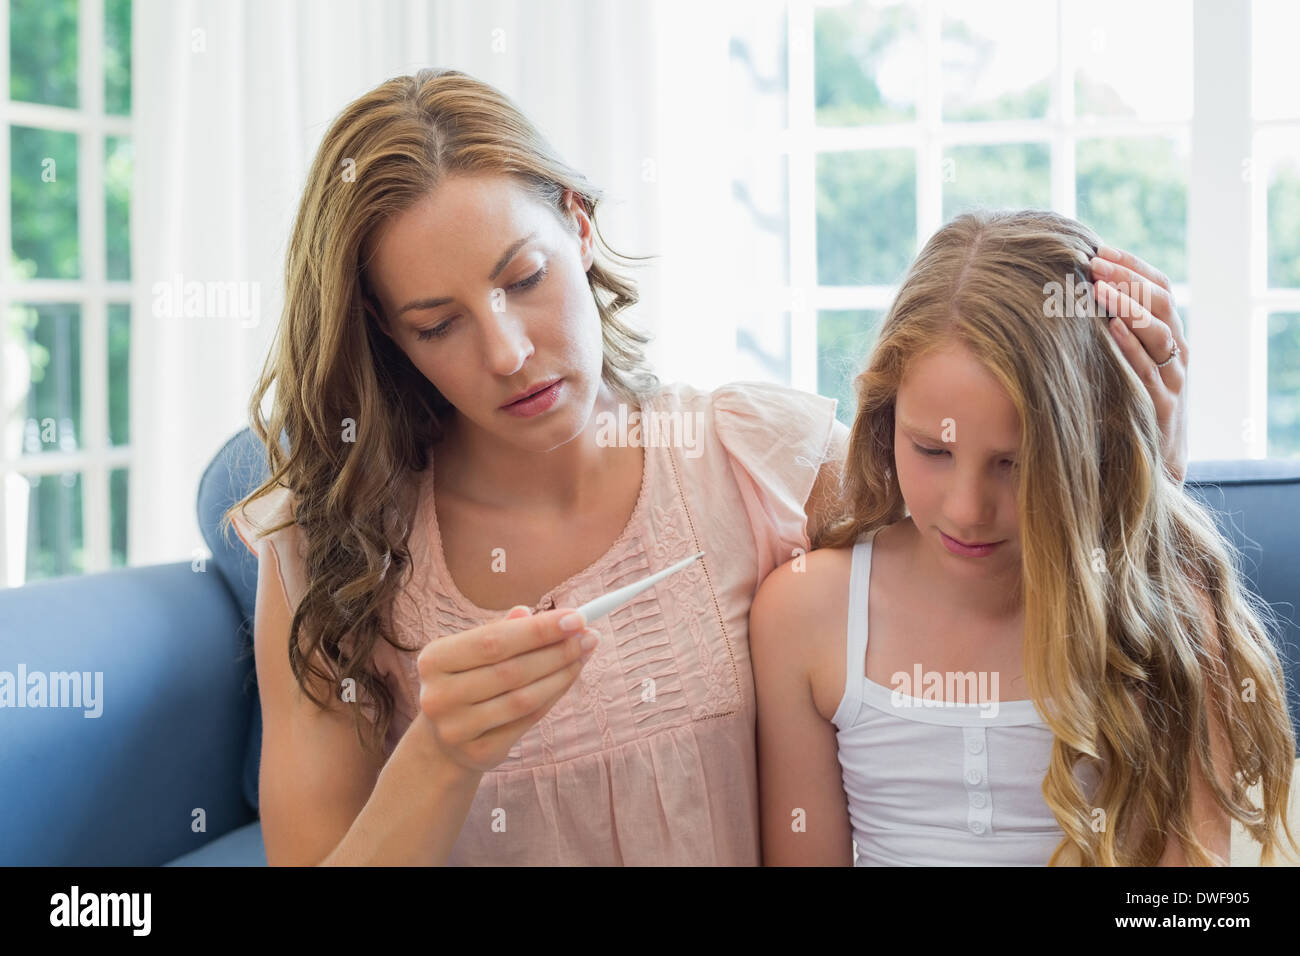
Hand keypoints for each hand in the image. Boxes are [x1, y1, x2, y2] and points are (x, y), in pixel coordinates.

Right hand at [415, 605, 597, 773]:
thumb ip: (500, 631)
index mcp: (434, 660)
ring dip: (562, 673)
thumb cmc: (466, 681)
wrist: (443, 740)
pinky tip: (569, 677)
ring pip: (523, 698)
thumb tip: (527, 611)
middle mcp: (439, 696)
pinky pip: (527, 720)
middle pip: (511, 670)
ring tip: (584, 654)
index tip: (576, 617)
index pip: (493, 640)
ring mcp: (457, 728)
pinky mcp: (479, 752)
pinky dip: (553, 696)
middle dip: (557, 650)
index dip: (538, 630)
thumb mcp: (473, 652)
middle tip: (588, 635)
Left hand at [1091, 244, 1189, 482]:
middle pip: (1162, 301)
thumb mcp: (1120, 367)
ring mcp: (1172, 380)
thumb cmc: (1125, 409)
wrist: (1151, 469)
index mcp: (1168, 337)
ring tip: (1101, 286)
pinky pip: (1148, 371)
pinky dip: (1129, 347)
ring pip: (1159, 332)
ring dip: (1128, 305)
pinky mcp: (1162, 408)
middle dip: (1128, 277)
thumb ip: (1107, 334)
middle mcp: (1176, 353)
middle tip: (1094, 261)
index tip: (1100, 247)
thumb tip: (1066, 297)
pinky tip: (1108, 330)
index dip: (1132, 264)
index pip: (1158, 286)